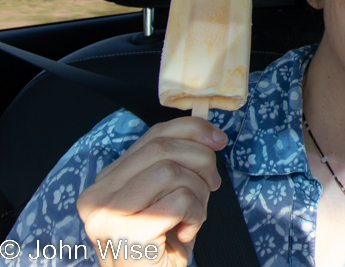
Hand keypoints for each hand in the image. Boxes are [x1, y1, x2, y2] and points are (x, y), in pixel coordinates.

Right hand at [76, 117, 226, 266]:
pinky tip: (186, 232)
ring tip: (193, 215)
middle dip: (201, 161)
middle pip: (163, 148)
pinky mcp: (128, 235)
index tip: (219, 139)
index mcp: (106, 180)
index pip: (153, 135)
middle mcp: (98, 194)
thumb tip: (210, 135)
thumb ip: (174, 164)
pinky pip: (179, 202)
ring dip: (199, 193)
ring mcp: (108, 215)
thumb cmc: (162, 244)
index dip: (192, 129)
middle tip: (212, 185)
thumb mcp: (165, 195)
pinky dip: (196, 215)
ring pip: (172, 172)